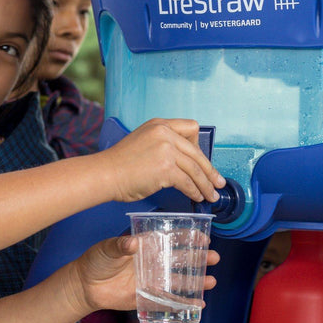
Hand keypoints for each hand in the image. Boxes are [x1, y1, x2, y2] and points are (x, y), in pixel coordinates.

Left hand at [75, 234, 219, 312]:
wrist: (85, 286)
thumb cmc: (96, 261)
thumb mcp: (107, 249)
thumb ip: (121, 246)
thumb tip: (133, 243)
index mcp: (146, 246)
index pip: (171, 239)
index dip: (188, 237)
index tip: (203, 237)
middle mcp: (153, 262)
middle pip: (181, 259)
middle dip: (198, 258)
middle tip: (214, 257)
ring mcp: (152, 280)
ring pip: (179, 280)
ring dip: (196, 281)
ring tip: (211, 281)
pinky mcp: (148, 298)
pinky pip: (169, 302)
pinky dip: (184, 303)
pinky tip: (199, 304)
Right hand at [103, 119, 223, 205]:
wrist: (105, 174)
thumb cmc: (119, 164)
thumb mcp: (143, 141)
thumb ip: (162, 144)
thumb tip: (182, 162)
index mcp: (159, 124)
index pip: (191, 127)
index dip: (199, 146)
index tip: (201, 160)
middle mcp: (164, 133)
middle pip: (197, 153)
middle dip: (210, 171)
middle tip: (218, 182)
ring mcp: (166, 150)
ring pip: (196, 169)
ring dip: (205, 185)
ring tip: (211, 195)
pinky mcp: (165, 168)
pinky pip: (188, 182)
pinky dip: (195, 191)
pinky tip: (196, 197)